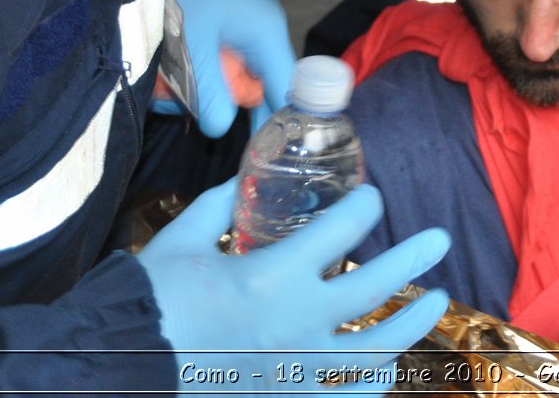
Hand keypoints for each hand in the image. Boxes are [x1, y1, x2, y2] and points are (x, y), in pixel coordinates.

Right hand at [138, 182, 450, 390]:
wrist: (118, 372)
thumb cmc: (147, 305)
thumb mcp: (181, 244)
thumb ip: (219, 209)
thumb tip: (242, 181)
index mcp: (271, 277)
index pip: (342, 231)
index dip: (366, 206)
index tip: (372, 198)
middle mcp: (296, 325)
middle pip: (377, 290)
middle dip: (414, 258)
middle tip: (439, 238)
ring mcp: (297, 372)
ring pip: (377, 353)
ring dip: (412, 324)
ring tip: (436, 302)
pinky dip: (374, 385)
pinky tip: (390, 369)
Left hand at [162, 0, 293, 136]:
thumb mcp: (191, 44)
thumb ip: (208, 92)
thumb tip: (221, 130)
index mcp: (266, 32)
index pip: (287, 89)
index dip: (277, 122)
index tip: (263, 154)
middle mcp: (262, 29)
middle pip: (255, 84)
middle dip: (222, 102)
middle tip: (187, 110)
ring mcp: (242, 25)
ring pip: (232, 74)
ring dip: (202, 87)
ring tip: (165, 87)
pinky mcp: (223, 24)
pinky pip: (218, 60)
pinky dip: (195, 71)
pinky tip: (166, 72)